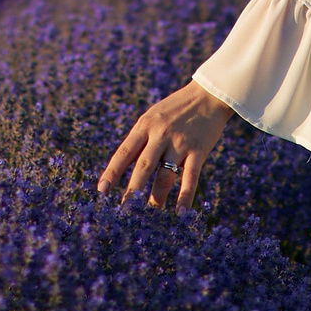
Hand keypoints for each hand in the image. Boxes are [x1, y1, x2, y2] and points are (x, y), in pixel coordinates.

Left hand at [98, 80, 235, 209]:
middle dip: (132, 191)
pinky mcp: (199, 150)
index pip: (124, 152)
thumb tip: (124, 166)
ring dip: (156, 198)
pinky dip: (185, 196)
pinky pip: (190, 177)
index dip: (113, 172)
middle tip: (124, 211)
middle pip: (143, 167)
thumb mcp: (153, 115)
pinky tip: (181, 213)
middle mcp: (160, 134)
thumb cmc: (177, 108)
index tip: (102, 190)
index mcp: (145, 125)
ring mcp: (180, 143)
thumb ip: (141, 138)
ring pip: (165, 175)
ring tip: (149, 216)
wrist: (209, 94)